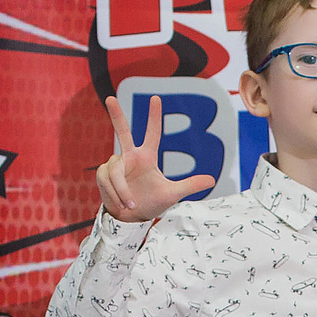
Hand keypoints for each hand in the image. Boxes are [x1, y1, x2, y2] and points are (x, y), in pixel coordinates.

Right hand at [95, 93, 217, 222]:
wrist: (132, 218)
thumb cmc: (151, 203)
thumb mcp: (172, 194)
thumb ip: (190, 185)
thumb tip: (212, 180)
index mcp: (147, 157)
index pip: (152, 133)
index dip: (154, 116)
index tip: (156, 98)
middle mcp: (130, 156)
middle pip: (122, 132)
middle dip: (116, 115)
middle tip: (110, 98)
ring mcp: (115, 164)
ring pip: (116, 173)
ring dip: (123, 191)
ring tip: (131, 204)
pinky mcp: (103, 174)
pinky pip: (108, 181)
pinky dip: (115, 194)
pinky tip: (120, 203)